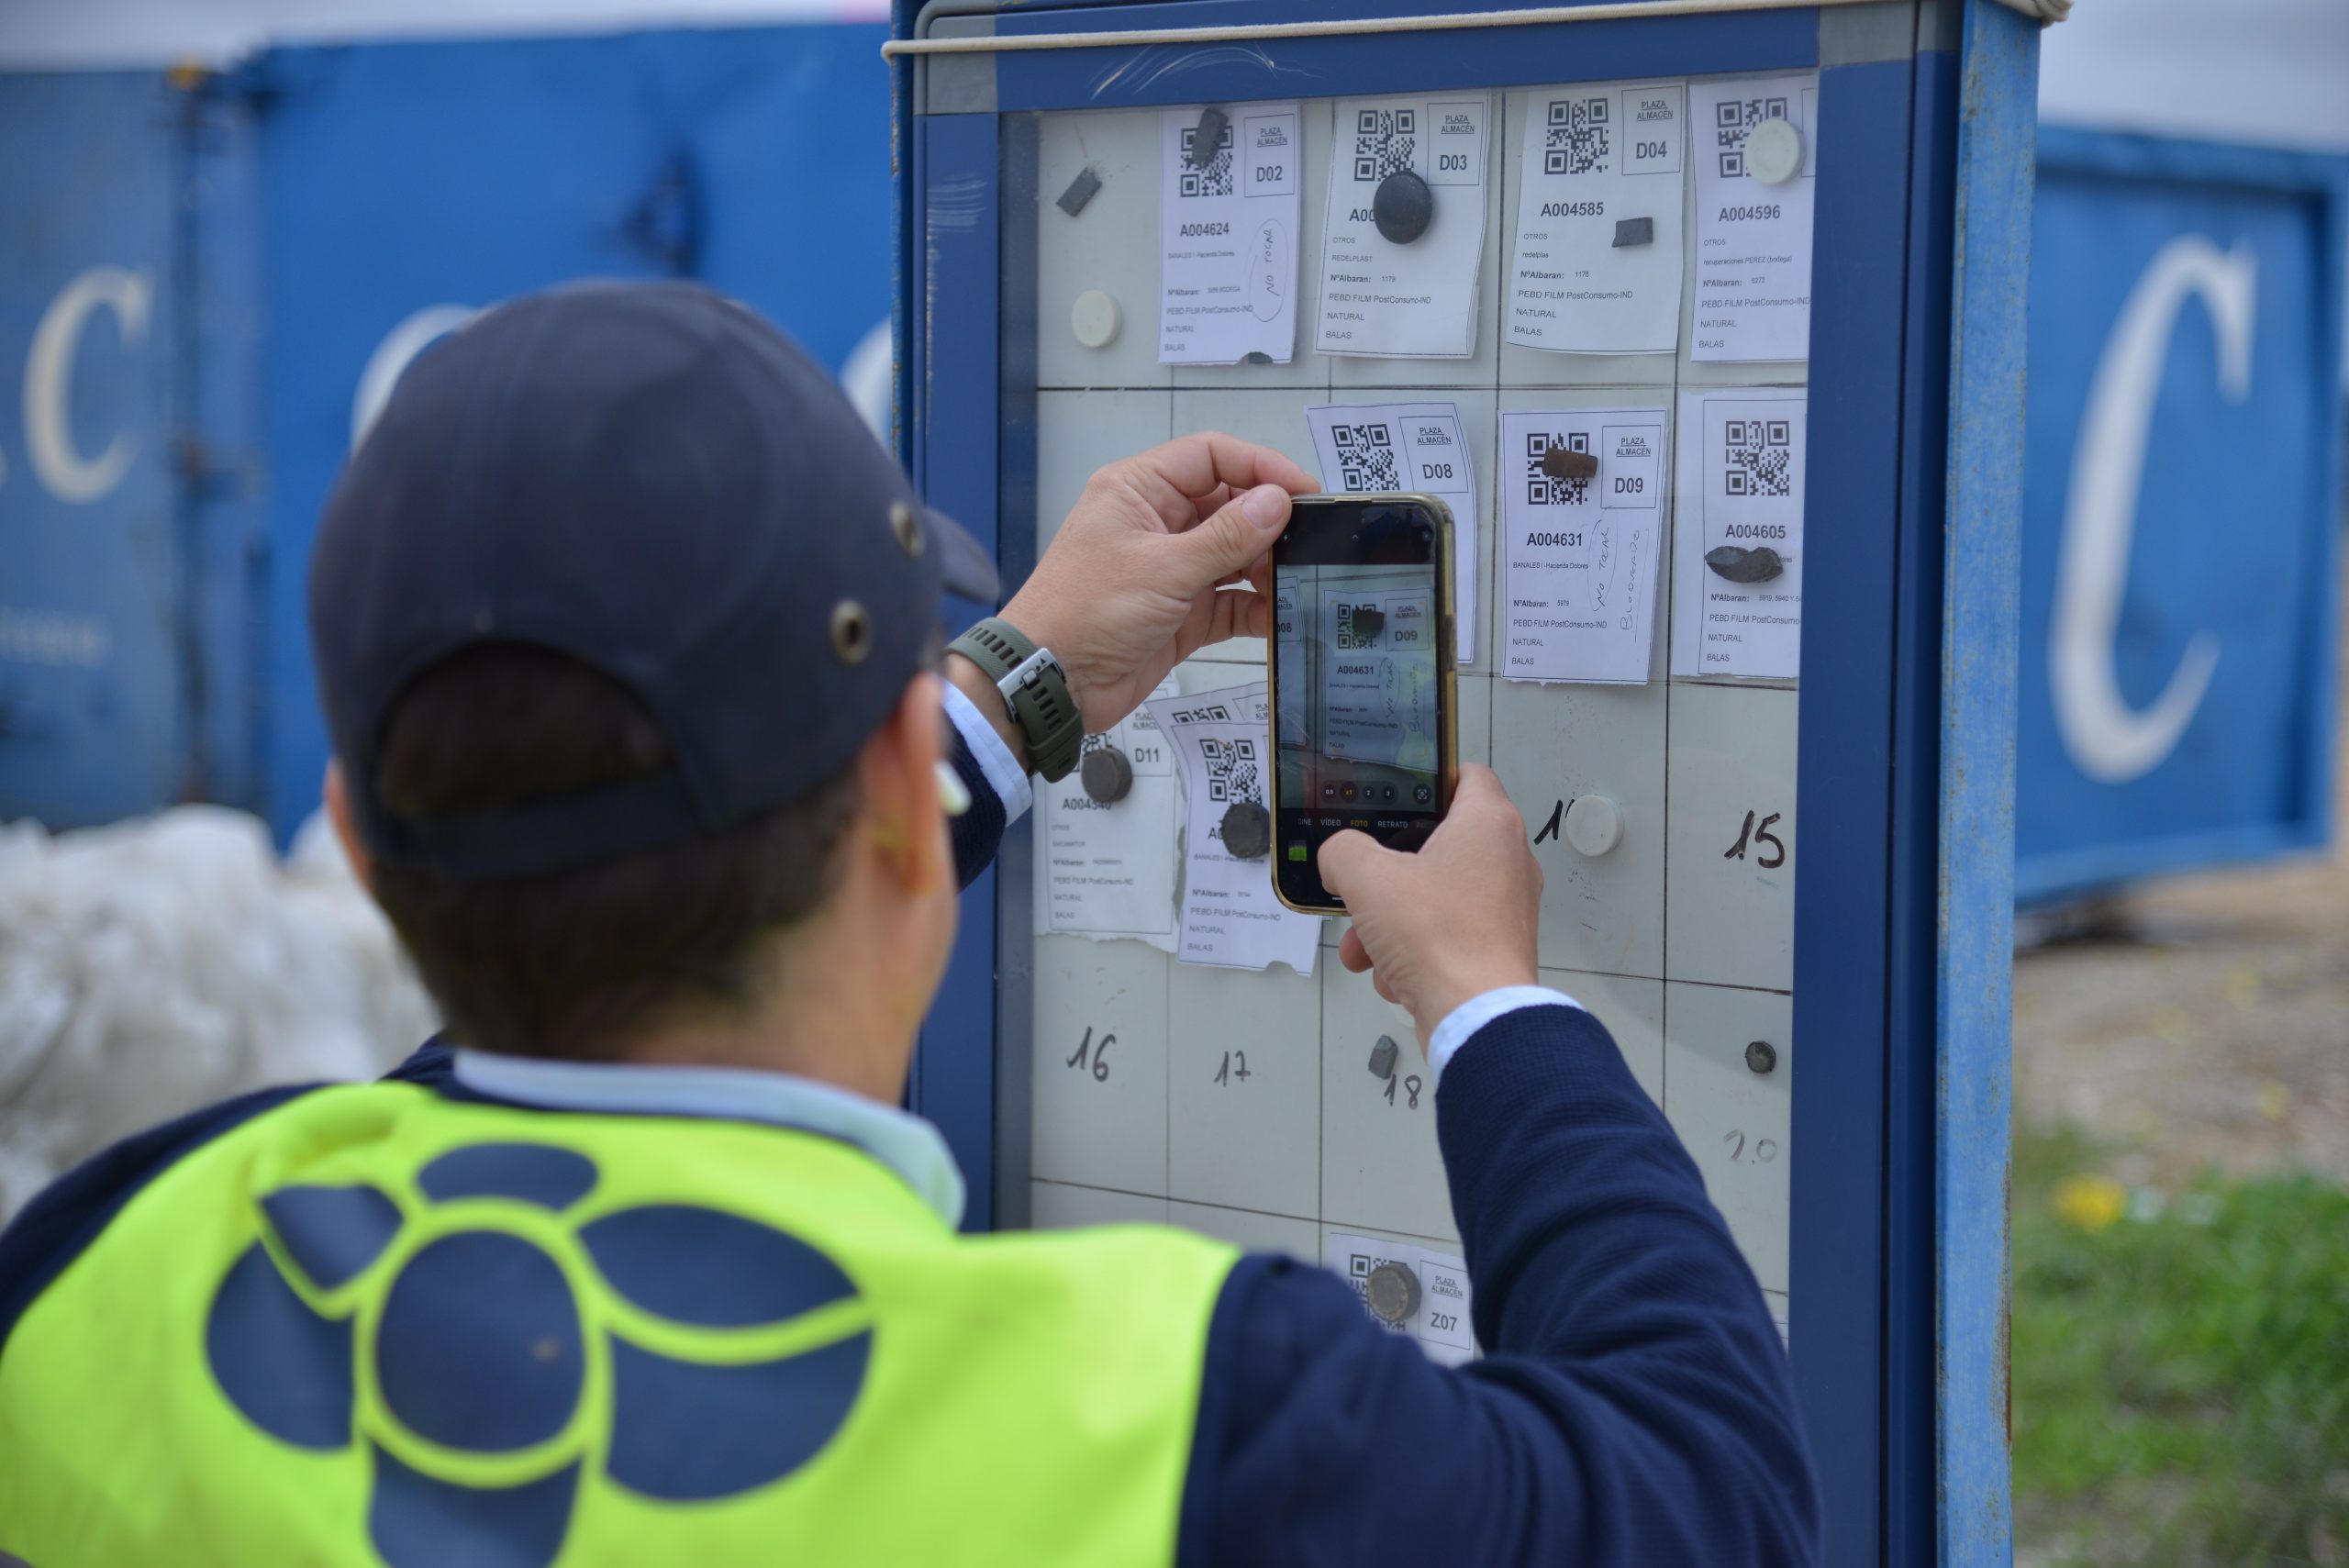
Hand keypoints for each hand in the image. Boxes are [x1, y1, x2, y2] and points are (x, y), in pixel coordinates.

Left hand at [1000, 432, 1316, 731]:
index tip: (1305, 490)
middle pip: (1230, 504)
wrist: (1052, 683)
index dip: (1262, 466)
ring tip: (1297, 578)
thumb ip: (1226, 537)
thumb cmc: (1086, 611)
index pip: (1212, 456)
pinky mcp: (1184, 613)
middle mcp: (1159, 522)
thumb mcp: (1163, 569)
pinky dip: (1256, 607)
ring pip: (1236, 554)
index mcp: (1140, 490)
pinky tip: (1280, 615)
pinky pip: (1232, 601)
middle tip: (1311, 541)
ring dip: (1267, 566)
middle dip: (1270, 522)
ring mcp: (1173, 569)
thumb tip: (1278, 502)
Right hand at [1321, 766, 1542, 1052]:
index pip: (1465, 773)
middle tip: (1363, 886)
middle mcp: (1508, 860)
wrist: (1475, 1018)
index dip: (1426, 778)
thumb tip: (1339, 859)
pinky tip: (1392, 974)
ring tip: (1365, 946)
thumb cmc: (1439, 938)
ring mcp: (1506, 907)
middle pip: (1436, 846)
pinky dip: (1414, 951)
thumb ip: (1342, 851)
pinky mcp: (1497, 947)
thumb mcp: (1367, 878)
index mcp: (1489, 824)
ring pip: (1434, 898)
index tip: (1395, 794)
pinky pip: (1444, 935)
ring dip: (1390, 920)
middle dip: (1387, 874)